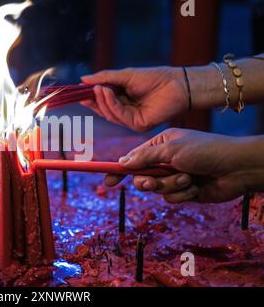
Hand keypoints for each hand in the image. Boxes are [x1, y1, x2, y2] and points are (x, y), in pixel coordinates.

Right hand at [81, 67, 188, 131]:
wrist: (177, 84)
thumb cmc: (154, 77)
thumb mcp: (125, 75)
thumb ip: (105, 78)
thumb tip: (83, 79)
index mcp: (122, 99)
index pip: (102, 101)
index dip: (90, 97)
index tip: (78, 91)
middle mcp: (126, 111)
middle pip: (103, 110)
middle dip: (93, 101)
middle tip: (85, 91)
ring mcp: (131, 119)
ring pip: (110, 114)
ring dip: (102, 101)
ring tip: (99, 88)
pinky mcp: (138, 125)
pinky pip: (120, 116)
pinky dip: (112, 104)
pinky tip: (108, 92)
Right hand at [105, 128, 263, 203]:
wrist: (236, 168)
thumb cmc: (205, 150)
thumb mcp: (171, 149)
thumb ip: (144, 157)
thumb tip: (122, 162)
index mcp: (160, 145)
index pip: (133, 158)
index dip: (119, 170)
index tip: (107, 181)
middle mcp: (165, 161)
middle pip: (142, 177)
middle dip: (149, 182)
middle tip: (153, 182)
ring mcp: (175, 176)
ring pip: (157, 190)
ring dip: (171, 186)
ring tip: (187, 178)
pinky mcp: (185, 191)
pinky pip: (172, 198)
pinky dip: (182, 194)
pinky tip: (196, 186)